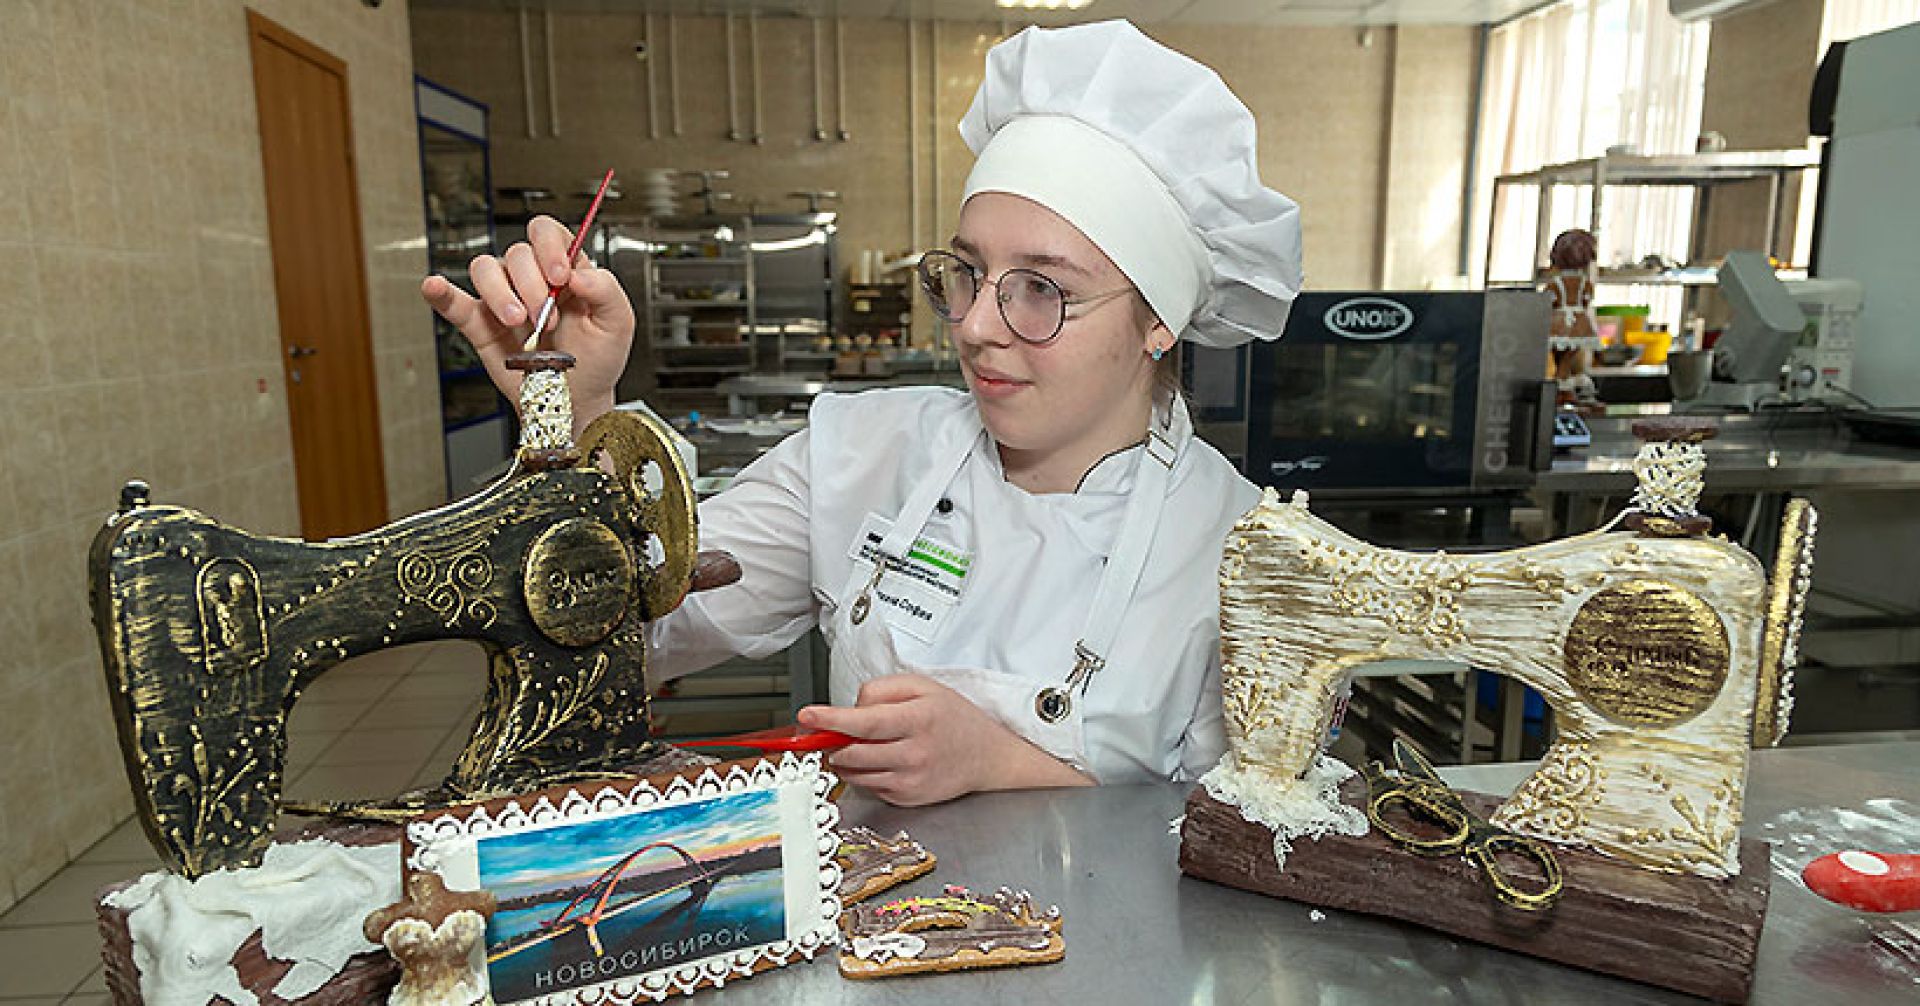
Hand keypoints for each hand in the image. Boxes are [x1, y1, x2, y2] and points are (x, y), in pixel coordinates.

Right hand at [421, 215, 634, 428]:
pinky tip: (435, 286)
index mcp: (566, 271)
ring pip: (485, 269)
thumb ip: (606, 289)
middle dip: (532, 286)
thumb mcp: (618, 323)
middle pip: (517, 253)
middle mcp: (532, 279)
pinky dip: (442, 292)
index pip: (548, 234)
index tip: (560, 275)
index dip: (549, 247)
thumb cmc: (598, 359)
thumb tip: (579, 272)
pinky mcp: (481, 325)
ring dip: (500, 293)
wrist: (577, 401)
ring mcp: (504, 299)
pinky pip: (455, 302)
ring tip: (517, 322)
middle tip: (546, 318)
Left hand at [797, 675, 1092, 805]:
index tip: (807, 714)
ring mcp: (911, 780)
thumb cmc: (954, 717)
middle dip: (832, 741)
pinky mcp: (908, 799)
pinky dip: (863, 772)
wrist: (988, 756)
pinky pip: (869, 787)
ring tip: (859, 743)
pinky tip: (880, 759)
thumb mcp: (922, 686)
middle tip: (830, 730)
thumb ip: (882, 689)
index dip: (831, 719)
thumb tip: (849, 708)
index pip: (864, 721)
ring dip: (845, 758)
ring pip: (855, 773)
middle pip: (852, 752)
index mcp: (918, 719)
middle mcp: (914, 753)